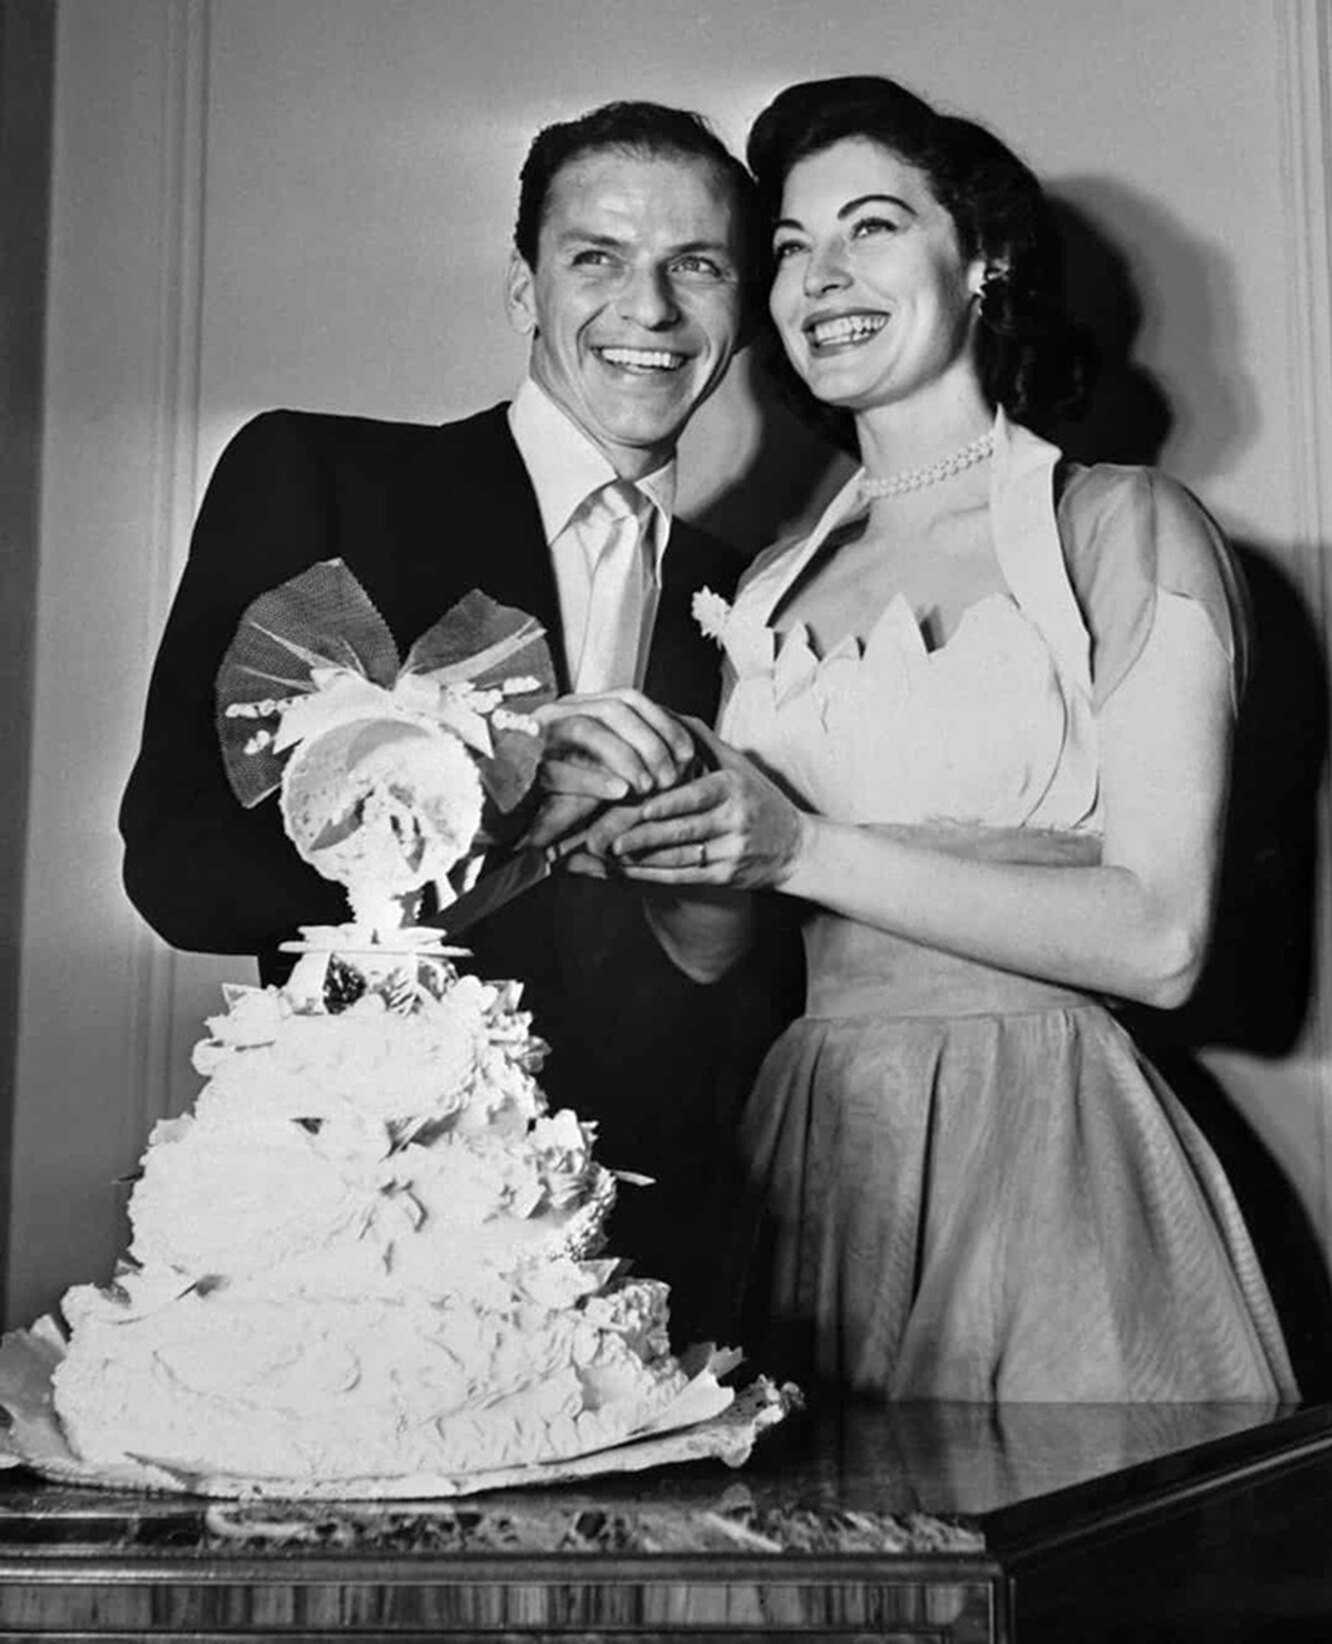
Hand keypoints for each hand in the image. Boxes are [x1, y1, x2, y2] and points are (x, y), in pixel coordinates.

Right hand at [522, 689, 697, 851]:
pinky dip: (593, 780)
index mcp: (576, 707)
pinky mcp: (517, 768)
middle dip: (651, 742)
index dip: (664, 722)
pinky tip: (619, 793)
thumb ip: (626, 756)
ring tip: (648, 787)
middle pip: (615, 709)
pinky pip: (558, 768)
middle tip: (671, 778)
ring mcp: (534, 737)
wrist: (494, 809)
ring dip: (627, 757)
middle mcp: (556, 713)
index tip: (688, 753)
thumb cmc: (553, 792)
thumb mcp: (595, 769)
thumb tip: (677, 756)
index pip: (628, 698)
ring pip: (589, 730)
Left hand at [595, 729, 805, 889]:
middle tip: (608, 838)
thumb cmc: (756, 798)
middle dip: (645, 836)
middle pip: (683, 830)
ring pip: (681, 857)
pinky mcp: (725, 877)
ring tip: (611, 856)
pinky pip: (685, 876)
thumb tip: (662, 711)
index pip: (697, 796)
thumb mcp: (737, 764)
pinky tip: (630, 872)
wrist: (794, 847)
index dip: (669, 804)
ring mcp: (730, 851)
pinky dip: (655, 875)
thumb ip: (700, 739)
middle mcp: (734, 821)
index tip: (641, 806)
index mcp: (733, 789)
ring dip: (644, 859)